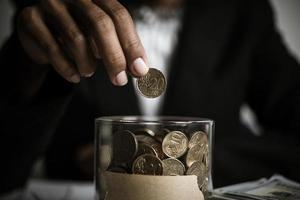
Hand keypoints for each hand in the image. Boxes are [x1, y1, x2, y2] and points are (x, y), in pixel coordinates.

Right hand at [17, 0, 148, 85]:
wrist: (43, 32)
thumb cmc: (81, 34)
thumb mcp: (104, 39)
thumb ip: (123, 50)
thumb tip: (141, 70)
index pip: (120, 16)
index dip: (131, 44)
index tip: (140, 70)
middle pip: (100, 23)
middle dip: (113, 57)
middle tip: (120, 81)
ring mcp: (52, 4)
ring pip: (76, 38)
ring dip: (87, 64)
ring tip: (89, 72)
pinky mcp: (31, 19)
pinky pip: (52, 47)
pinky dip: (67, 68)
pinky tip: (74, 75)